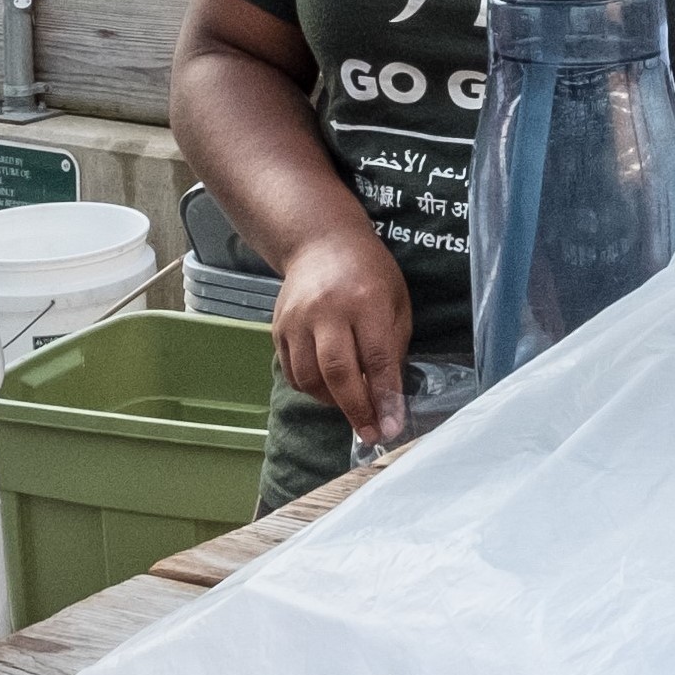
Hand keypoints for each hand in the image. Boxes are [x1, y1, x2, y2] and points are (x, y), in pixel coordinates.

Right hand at [269, 222, 415, 443]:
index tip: (390, 426)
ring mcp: (297, 319)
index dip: (384, 397)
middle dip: (355, 409)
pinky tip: (329, 386)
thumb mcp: (396, 302)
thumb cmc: (369, 273)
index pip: (376, 357)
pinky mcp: (278, 327)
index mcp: (365, 300)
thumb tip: (389, 399)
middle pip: (337, 372)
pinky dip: (312, 388)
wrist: (321, 242)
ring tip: (351, 404)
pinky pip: (293, 371)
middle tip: (369, 432)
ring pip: (310, 377)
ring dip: (332, 401)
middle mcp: (326, 309)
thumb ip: (392, 347)